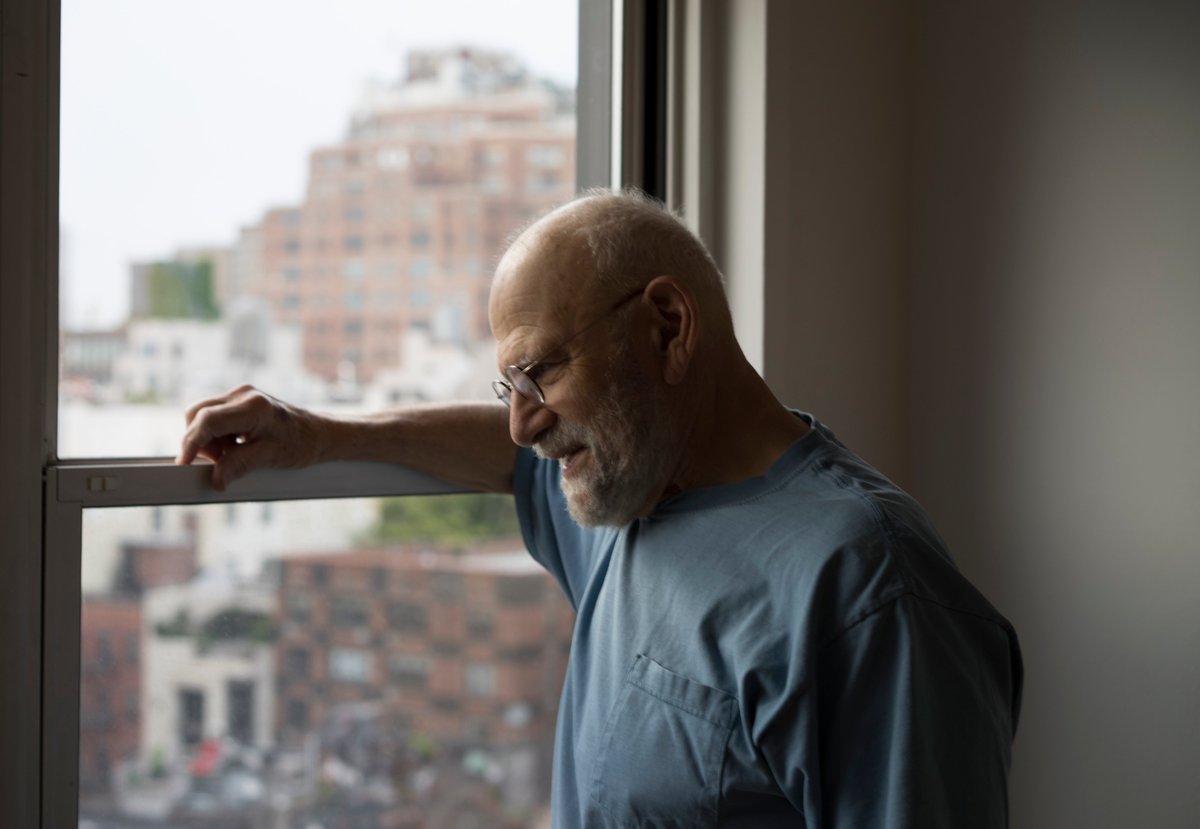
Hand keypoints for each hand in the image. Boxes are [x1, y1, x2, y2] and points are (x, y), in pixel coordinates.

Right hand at [176, 385, 320, 490]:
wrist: (318, 434)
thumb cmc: (301, 444)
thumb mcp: (270, 457)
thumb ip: (240, 466)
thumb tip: (215, 480)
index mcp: (253, 407)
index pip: (208, 420)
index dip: (192, 442)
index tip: (184, 463)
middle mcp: (243, 394)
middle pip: (198, 414)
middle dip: (201, 442)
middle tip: (220, 462)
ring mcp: (240, 395)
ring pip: (202, 415)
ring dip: (210, 440)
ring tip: (232, 454)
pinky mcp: (239, 400)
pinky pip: (213, 416)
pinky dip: (217, 435)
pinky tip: (235, 446)